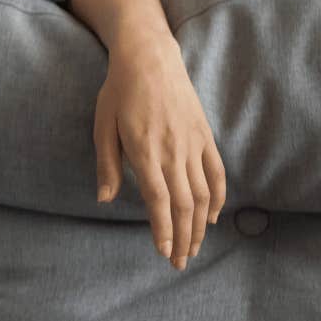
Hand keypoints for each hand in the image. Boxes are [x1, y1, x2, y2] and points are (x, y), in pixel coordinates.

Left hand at [93, 32, 226, 271]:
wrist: (150, 57)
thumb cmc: (119, 91)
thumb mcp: (102, 125)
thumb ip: (107, 164)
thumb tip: (105, 198)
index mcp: (145, 151)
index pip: (159, 201)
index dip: (163, 230)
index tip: (164, 253)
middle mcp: (173, 151)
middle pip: (184, 205)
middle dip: (183, 238)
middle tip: (179, 263)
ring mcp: (193, 144)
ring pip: (203, 194)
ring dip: (200, 225)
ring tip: (194, 247)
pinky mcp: (204, 136)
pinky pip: (216, 172)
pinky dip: (218, 198)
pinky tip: (211, 217)